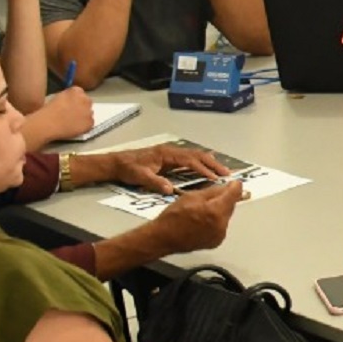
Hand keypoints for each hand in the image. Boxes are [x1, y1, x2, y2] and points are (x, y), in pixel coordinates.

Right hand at [36, 86, 95, 140]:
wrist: (49, 123)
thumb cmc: (49, 109)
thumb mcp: (59, 96)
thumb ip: (69, 95)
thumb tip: (72, 100)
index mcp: (77, 91)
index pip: (80, 93)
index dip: (75, 99)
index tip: (70, 104)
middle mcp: (86, 99)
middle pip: (87, 102)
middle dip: (82, 106)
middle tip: (73, 113)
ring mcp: (89, 111)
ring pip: (89, 113)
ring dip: (84, 115)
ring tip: (73, 121)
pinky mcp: (90, 122)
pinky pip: (90, 123)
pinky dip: (84, 125)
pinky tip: (75, 127)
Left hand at [114, 143, 229, 193]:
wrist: (116, 163)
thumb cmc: (128, 168)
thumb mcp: (139, 176)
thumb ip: (155, 182)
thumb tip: (171, 190)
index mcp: (166, 154)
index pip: (189, 160)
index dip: (203, 169)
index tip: (214, 178)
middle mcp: (171, 151)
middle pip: (197, 155)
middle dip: (213, 164)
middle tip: (226, 173)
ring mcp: (171, 153)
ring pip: (195, 155)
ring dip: (209, 162)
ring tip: (222, 171)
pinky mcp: (170, 157)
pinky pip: (190, 158)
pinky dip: (202, 162)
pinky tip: (209, 165)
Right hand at [148, 180, 245, 253]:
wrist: (163, 238)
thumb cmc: (173, 217)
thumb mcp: (192, 196)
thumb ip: (213, 191)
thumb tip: (226, 187)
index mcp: (215, 211)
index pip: (233, 195)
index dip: (235, 186)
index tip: (235, 183)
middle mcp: (221, 225)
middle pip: (231, 206)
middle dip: (225, 199)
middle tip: (215, 194)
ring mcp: (219, 235)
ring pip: (226, 216)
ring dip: (220, 210)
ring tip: (204, 209)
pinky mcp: (216, 241)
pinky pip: (221, 226)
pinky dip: (216, 221)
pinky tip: (203, 219)